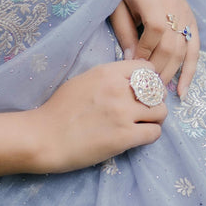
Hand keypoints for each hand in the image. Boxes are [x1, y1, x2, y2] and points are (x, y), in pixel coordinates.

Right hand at [31, 60, 166, 173]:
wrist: (44, 137)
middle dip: (155, 99)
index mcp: (107, 73)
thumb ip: (107, 78)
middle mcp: (119, 90)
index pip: (147, 68)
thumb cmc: (58, 110)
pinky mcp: (125, 137)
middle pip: (157, 90)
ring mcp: (123, 113)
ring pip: (161, 111)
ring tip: (145, 124)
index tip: (143, 90)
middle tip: (146, 109)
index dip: (149, 79)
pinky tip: (138, 137)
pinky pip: (155, 132)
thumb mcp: (82, 80)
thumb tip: (126, 79)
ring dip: (156, 118)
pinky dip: (151, 135)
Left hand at [109, 0, 199, 98]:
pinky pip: (194, 50)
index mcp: (156, 3)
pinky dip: (190, 71)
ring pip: (182, 52)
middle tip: (143, 86)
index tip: (131, 66)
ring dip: (170, 73)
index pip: (154, 34)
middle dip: (156, 69)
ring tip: (157, 90)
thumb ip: (125, 32)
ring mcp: (186, 17)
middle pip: (171, 47)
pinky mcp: (191, 22)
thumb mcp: (119, 6)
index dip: (143, 53)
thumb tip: (130, 60)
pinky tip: (183, 91)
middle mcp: (175, 11)